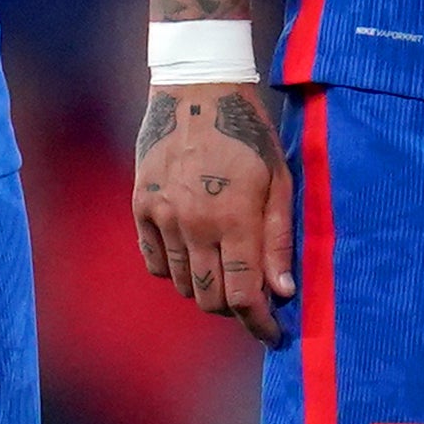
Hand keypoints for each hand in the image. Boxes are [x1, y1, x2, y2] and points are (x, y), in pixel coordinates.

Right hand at [133, 83, 295, 345]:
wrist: (197, 89)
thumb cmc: (248, 132)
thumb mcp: (279, 179)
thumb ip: (279, 238)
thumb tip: (282, 292)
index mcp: (235, 217)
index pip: (244, 294)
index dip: (260, 324)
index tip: (272, 334)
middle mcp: (195, 222)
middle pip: (209, 298)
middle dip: (234, 311)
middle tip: (251, 301)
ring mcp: (163, 215)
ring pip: (182, 283)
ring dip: (206, 290)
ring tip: (224, 273)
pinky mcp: (141, 206)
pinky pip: (155, 262)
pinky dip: (176, 270)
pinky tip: (194, 255)